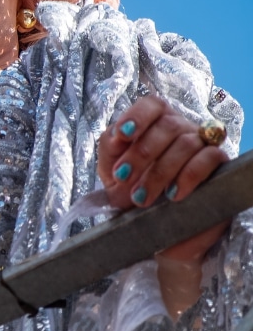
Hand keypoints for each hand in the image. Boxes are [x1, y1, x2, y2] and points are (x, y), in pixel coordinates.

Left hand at [97, 96, 229, 261]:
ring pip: (186, 144)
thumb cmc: (131, 190)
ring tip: (142, 198)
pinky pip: (210, 159)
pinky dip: (188, 176)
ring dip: (159, 172)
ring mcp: (202, 145)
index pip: (152, 104)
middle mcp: (181, 129)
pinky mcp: (219, 166)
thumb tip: (116, 135)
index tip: (122, 135)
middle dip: (141, 154)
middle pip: (167, 126)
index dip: (138, 115)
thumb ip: (109, 147)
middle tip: (123, 179)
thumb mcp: (111, 169)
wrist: (152, 226)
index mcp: (154, 123)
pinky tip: (173, 195)